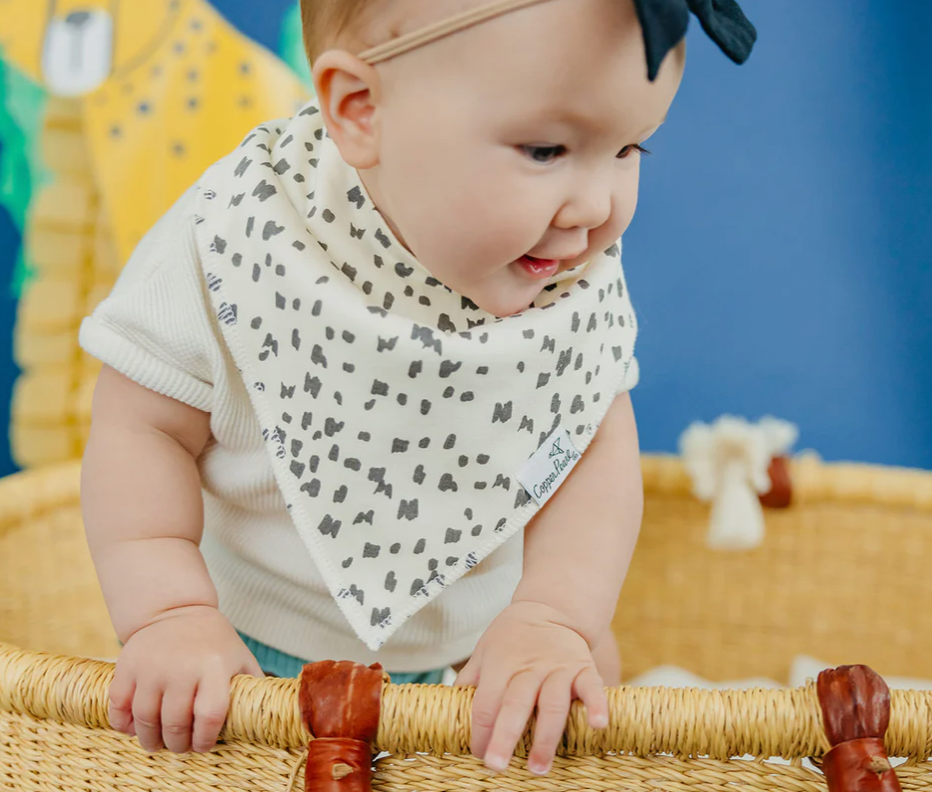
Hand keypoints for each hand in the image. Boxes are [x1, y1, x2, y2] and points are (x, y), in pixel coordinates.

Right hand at [108, 605, 262, 753]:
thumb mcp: (239, 657)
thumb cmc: (214, 642)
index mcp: (215, 667)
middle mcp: (182, 667)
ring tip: (157, 743)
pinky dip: (123, 725)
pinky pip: (119, 706)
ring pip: (146, 720)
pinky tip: (133, 728)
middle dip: (177, 744)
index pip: (210, 716)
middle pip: (175, 723)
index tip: (203, 745)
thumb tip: (280, 712)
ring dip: (150, 740)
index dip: (205, 739)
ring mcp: (152, 666)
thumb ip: (252, 685)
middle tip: (179, 747)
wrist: (177, 610)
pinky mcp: (128, 666)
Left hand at [455, 601, 608, 775]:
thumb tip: (450, 709)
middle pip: (515, 706)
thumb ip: (469, 680)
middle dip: (504, 737)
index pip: (486, 704)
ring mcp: (558, 669)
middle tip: (496, 766)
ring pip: (552, 705)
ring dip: (546, 737)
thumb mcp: (484, 651)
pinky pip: (591, 688)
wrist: (551, 608)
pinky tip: (597, 725)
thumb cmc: (511, 637)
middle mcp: (528, 668)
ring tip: (539, 767)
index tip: (479, 756)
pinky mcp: (583, 668)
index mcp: (500, 666)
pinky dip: (596, 706)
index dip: (480, 732)